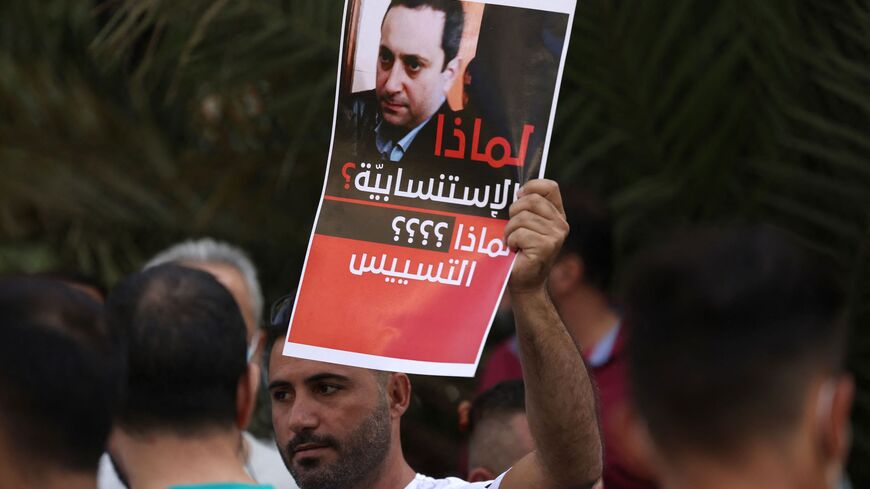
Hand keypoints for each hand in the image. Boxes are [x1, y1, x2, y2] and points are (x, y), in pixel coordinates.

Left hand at [504, 179, 567, 294]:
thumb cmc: (520, 251)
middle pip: (531, 200)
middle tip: (512, 228)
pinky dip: (511, 241)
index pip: (550, 187)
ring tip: (513, 242)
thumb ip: (526, 207)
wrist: (525, 282)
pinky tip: (515, 250)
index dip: (531, 187)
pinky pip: (519, 234)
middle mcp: (560, 224)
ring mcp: (555, 236)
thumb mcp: (525, 225)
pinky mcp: (546, 247)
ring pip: (522, 218)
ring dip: (510, 231)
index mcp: (557, 214)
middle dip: (514, 212)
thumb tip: (518, 189)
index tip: (518, 196)